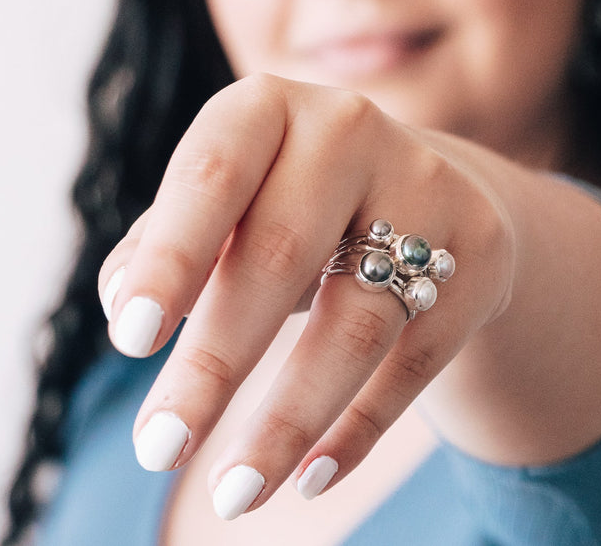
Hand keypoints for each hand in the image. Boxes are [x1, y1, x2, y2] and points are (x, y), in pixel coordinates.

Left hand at [98, 73, 514, 518]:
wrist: (422, 190)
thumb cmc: (292, 200)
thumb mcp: (228, 202)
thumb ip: (167, 240)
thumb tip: (121, 302)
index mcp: (270, 108)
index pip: (213, 174)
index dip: (172, 255)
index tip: (132, 339)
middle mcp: (351, 129)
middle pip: (281, 255)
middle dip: (214, 361)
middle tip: (160, 446)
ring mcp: (427, 184)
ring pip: (356, 320)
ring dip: (287, 418)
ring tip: (233, 493)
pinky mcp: (480, 249)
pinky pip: (415, 357)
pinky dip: (358, 427)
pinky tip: (307, 476)